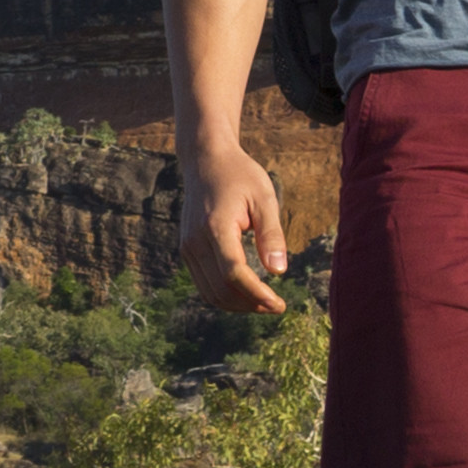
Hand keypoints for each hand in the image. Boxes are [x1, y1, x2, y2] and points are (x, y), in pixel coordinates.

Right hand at [183, 138, 292, 315]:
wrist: (206, 161)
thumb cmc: (240, 175)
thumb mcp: (264, 197)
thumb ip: (271, 234)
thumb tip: (279, 271)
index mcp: (215, 226)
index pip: (233, 273)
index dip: (257, 294)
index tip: (279, 304)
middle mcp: (195, 241)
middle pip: (221, 289)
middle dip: (251, 304)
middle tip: (277, 306)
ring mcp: (187, 248)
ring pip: (210, 293)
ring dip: (238, 305)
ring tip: (265, 303)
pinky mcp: (187, 251)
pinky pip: (204, 284)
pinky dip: (226, 296)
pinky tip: (247, 293)